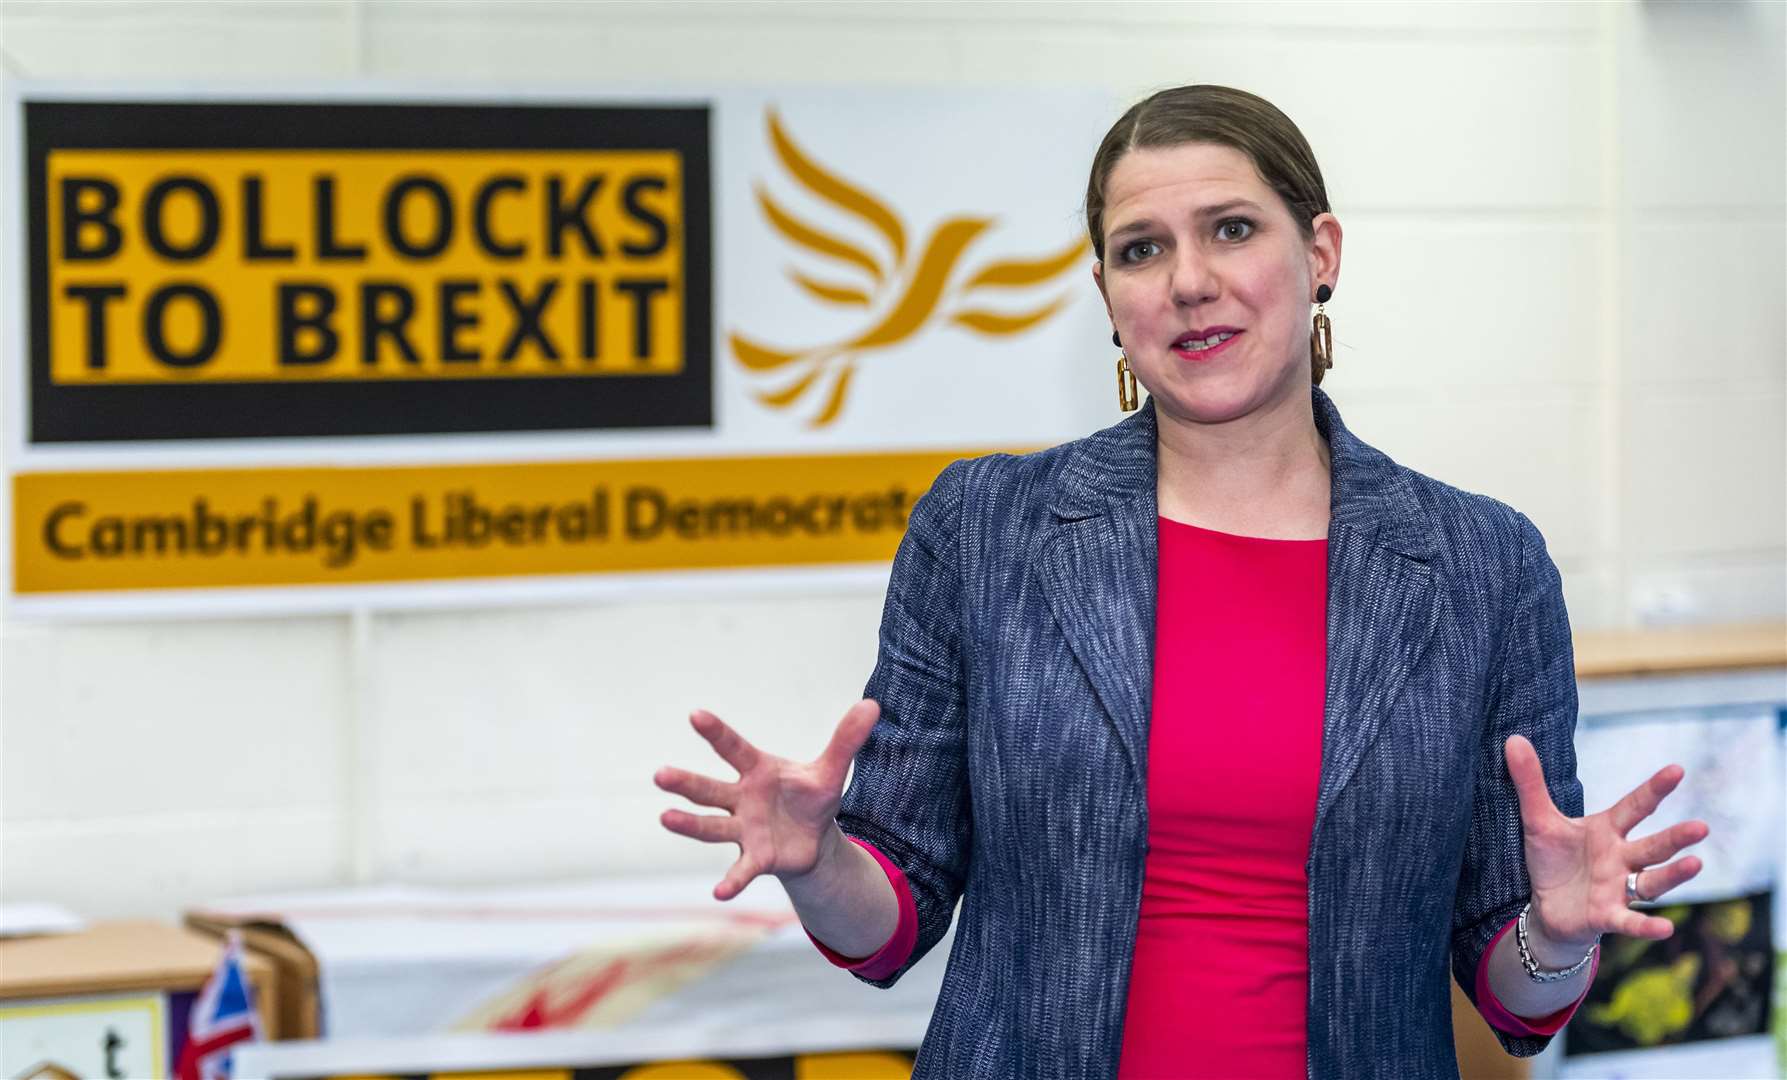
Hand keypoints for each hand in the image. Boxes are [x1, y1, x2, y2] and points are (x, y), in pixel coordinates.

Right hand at [655, 700, 880, 900]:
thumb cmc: (811, 797)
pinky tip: (720, 892)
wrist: (813, 838)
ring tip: (665, 817)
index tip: (695, 715)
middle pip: (709, 789)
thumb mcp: (831, 770)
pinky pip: (741, 869)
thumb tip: (872, 704)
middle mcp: (741, 798)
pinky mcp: (755, 857)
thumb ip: (846, 740)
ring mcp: (743, 829)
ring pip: (711, 826)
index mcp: (757, 770)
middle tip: (660, 774)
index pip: (733, 748)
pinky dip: (732, 880)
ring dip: (689, 824)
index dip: (715, 733)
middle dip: (686, 783)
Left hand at [1505, 734, 1709, 963]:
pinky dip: (1646, 926)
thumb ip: (1530, 782)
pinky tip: (1665, 928)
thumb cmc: (1552, 862)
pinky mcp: (1608, 916)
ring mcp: (1618, 889)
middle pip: (1653, 846)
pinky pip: (1631, 922)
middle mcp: (1621, 859)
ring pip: (1652, 881)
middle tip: (1701, 827)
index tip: (1677, 770)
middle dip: (1676, 837)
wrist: (1548, 909)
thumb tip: (1514, 739)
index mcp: (1607, 831)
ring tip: (1695, 863)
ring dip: (1673, 875)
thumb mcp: (1538, 820)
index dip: (1654, 789)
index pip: (1634, 807)